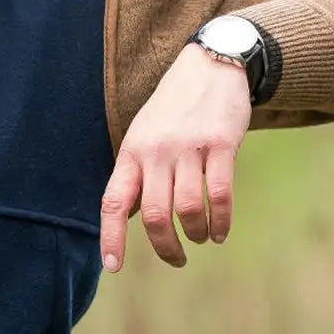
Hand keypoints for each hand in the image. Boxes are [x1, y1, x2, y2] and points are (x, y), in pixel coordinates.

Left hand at [100, 43, 251, 271]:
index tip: (113, 266)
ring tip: (202, 238)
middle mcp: (155, 152)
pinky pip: (220, 194)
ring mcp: (188, 148)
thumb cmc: (172, 109)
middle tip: (176, 259)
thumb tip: (133, 215)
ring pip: (188, 208)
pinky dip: (221, 221)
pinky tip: (220, 231)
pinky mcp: (220, 145)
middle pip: (155, 214)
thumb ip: (138, 173)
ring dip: (196, 233)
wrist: (209, 67)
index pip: (114, 201)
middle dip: (165, 246)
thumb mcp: (143, 136)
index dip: (111, 236)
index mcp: (131, 152)